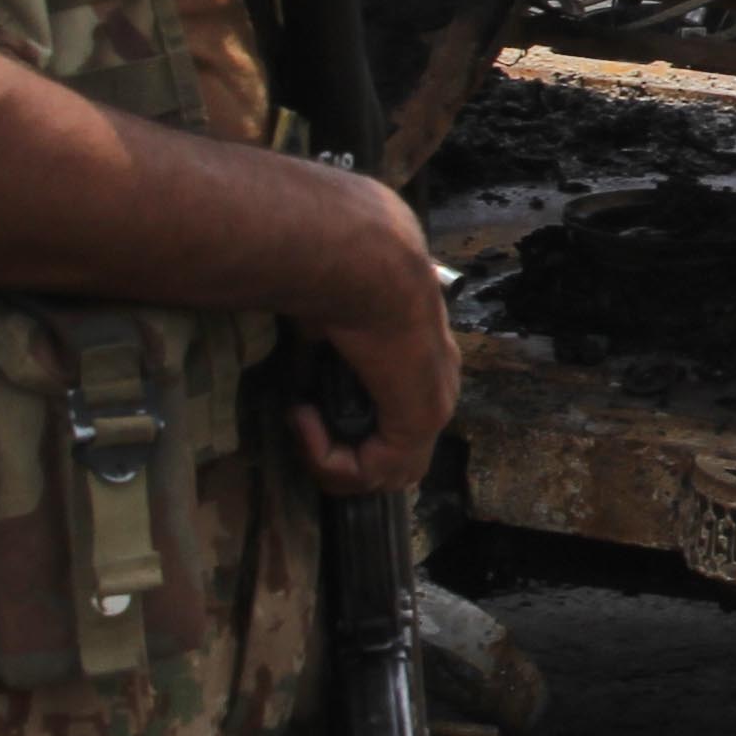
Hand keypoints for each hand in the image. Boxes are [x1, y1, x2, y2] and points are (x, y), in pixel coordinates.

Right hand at [284, 178, 459, 494]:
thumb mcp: (328, 320)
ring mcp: (433, 405)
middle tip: (301, 423)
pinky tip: (303, 418)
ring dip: (328, 461)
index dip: (345, 431)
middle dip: (338, 456)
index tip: (303, 399)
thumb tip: (298, 369)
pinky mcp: (421, 419)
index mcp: (421, 360)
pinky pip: (370, 472)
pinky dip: (326, 459)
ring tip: (300, 420)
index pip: (396, 422)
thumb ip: (323, 353)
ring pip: (383, 474)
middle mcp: (437, 385)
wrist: (363, 261)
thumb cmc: (340, 274)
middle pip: (393, 460)